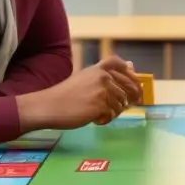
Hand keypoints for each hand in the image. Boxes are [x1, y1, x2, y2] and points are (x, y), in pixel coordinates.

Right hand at [17, 56, 141, 129]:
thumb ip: (104, 76)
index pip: (118, 64)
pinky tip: (94, 120)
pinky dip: (105, 120)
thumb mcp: (84, 80)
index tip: (136, 84)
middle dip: (128, 99)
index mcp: (97, 69)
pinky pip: (112, 115)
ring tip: (98, 115)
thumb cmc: (64, 95)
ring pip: (120, 104)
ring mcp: (102, 91)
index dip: (130, 74)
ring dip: (112, 112)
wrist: (49, 106)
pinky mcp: (100, 105)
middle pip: (126, 88)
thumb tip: (131, 66)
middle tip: (126, 106)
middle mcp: (102, 77)